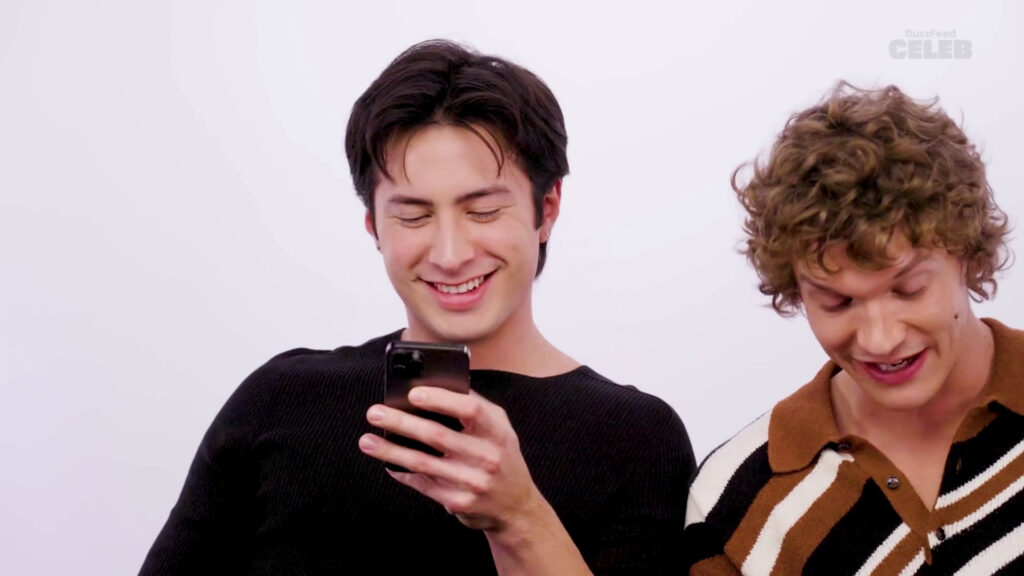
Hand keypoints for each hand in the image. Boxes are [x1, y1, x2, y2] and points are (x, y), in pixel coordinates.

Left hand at [358, 388, 542, 535]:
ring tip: (367, 441)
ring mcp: (473, 482)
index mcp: (497, 431)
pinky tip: (387, 463)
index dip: (441, 400)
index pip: (469, 409)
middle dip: (402, 422)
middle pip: (437, 436)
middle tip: (375, 413)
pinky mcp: (459, 502)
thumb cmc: (502, 456)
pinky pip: (423, 485)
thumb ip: (476, 406)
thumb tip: (436, 386)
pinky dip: (402, 472)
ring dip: (391, 450)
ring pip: (423, 463)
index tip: (413, 394)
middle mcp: (487, 456)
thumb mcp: (500, 428)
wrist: (516, 506)